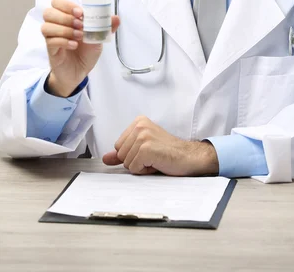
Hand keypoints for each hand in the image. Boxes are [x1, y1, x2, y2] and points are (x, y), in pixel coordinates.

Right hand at [41, 0, 119, 97]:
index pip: (57, 2)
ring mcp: (51, 38)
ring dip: (64, 29)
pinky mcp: (50, 50)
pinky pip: (50, 41)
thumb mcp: (98, 38)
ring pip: (46, 26)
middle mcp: (56, 25)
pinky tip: (74, 45)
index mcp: (67, 17)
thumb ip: (106, 27)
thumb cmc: (86, 52)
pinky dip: (64, 42)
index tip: (80, 13)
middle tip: (80, 25)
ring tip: (79, 36)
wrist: (80, 72)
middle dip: (65, 17)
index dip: (67, 5)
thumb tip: (116, 18)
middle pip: (48, 12)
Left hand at [102, 116, 218, 176]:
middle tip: (153, 156)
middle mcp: (140, 126)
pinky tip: (157, 163)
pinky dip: (145, 170)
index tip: (148, 151)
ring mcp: (143, 136)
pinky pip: (134, 168)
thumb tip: (105, 158)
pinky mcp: (146, 149)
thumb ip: (123, 152)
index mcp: (138, 121)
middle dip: (135, 161)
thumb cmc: (167, 152)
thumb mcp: (143, 149)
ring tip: (155, 159)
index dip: (132, 154)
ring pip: (126, 163)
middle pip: (120, 154)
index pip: (118, 146)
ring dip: (141, 166)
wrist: (188, 156)